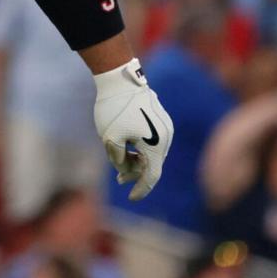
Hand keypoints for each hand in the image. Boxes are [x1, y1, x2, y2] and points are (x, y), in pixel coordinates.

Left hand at [94, 59, 172, 200]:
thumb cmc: (114, 110)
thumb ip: (119, 160)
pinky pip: (153, 140)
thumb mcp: (110, 140)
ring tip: (120, 159)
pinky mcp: (161, 118)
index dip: (141, 189)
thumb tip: (125, 167)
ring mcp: (165, 127)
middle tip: (118, 178)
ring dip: (138, 160)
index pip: (151, 176)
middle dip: (135, 173)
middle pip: (152, 165)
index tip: (131, 198)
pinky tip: (128, 145)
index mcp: (155, 145)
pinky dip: (142, 148)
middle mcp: (166, 137)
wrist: (120, 79)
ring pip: (153, 152)